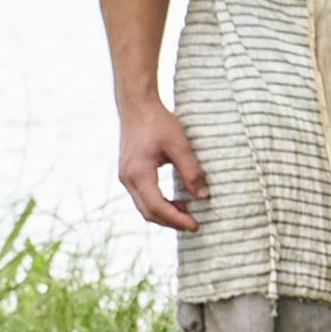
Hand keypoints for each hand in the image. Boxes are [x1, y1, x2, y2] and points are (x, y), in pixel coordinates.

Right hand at [118, 99, 207, 232]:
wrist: (137, 106)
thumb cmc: (158, 122)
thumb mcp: (180, 145)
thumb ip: (192, 171)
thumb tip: (204, 197)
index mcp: (138, 173)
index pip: (157, 207)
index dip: (177, 220)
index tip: (196, 225)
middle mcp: (127, 178)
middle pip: (148, 212)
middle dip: (171, 221)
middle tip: (195, 224)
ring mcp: (126, 176)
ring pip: (144, 206)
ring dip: (165, 214)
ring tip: (189, 213)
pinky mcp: (129, 173)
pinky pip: (143, 196)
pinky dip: (159, 203)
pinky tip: (178, 201)